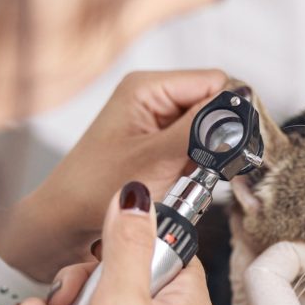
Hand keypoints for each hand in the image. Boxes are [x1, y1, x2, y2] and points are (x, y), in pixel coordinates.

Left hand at [0, 69, 228, 281]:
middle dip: (218, 138)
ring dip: (208, 157)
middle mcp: (153, 97)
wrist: (65, 222)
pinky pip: (197, 148)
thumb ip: (201, 129)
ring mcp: (157, 121)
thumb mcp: (156, 158)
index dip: (229, 113)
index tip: (229, 145)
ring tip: (182, 177)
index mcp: (148, 86)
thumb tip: (240, 106)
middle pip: (214, 105)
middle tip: (199, 166)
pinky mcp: (160, 143)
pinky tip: (180, 182)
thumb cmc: (94, 189)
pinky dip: (197, 168)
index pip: (215, 82)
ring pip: (210, 130)